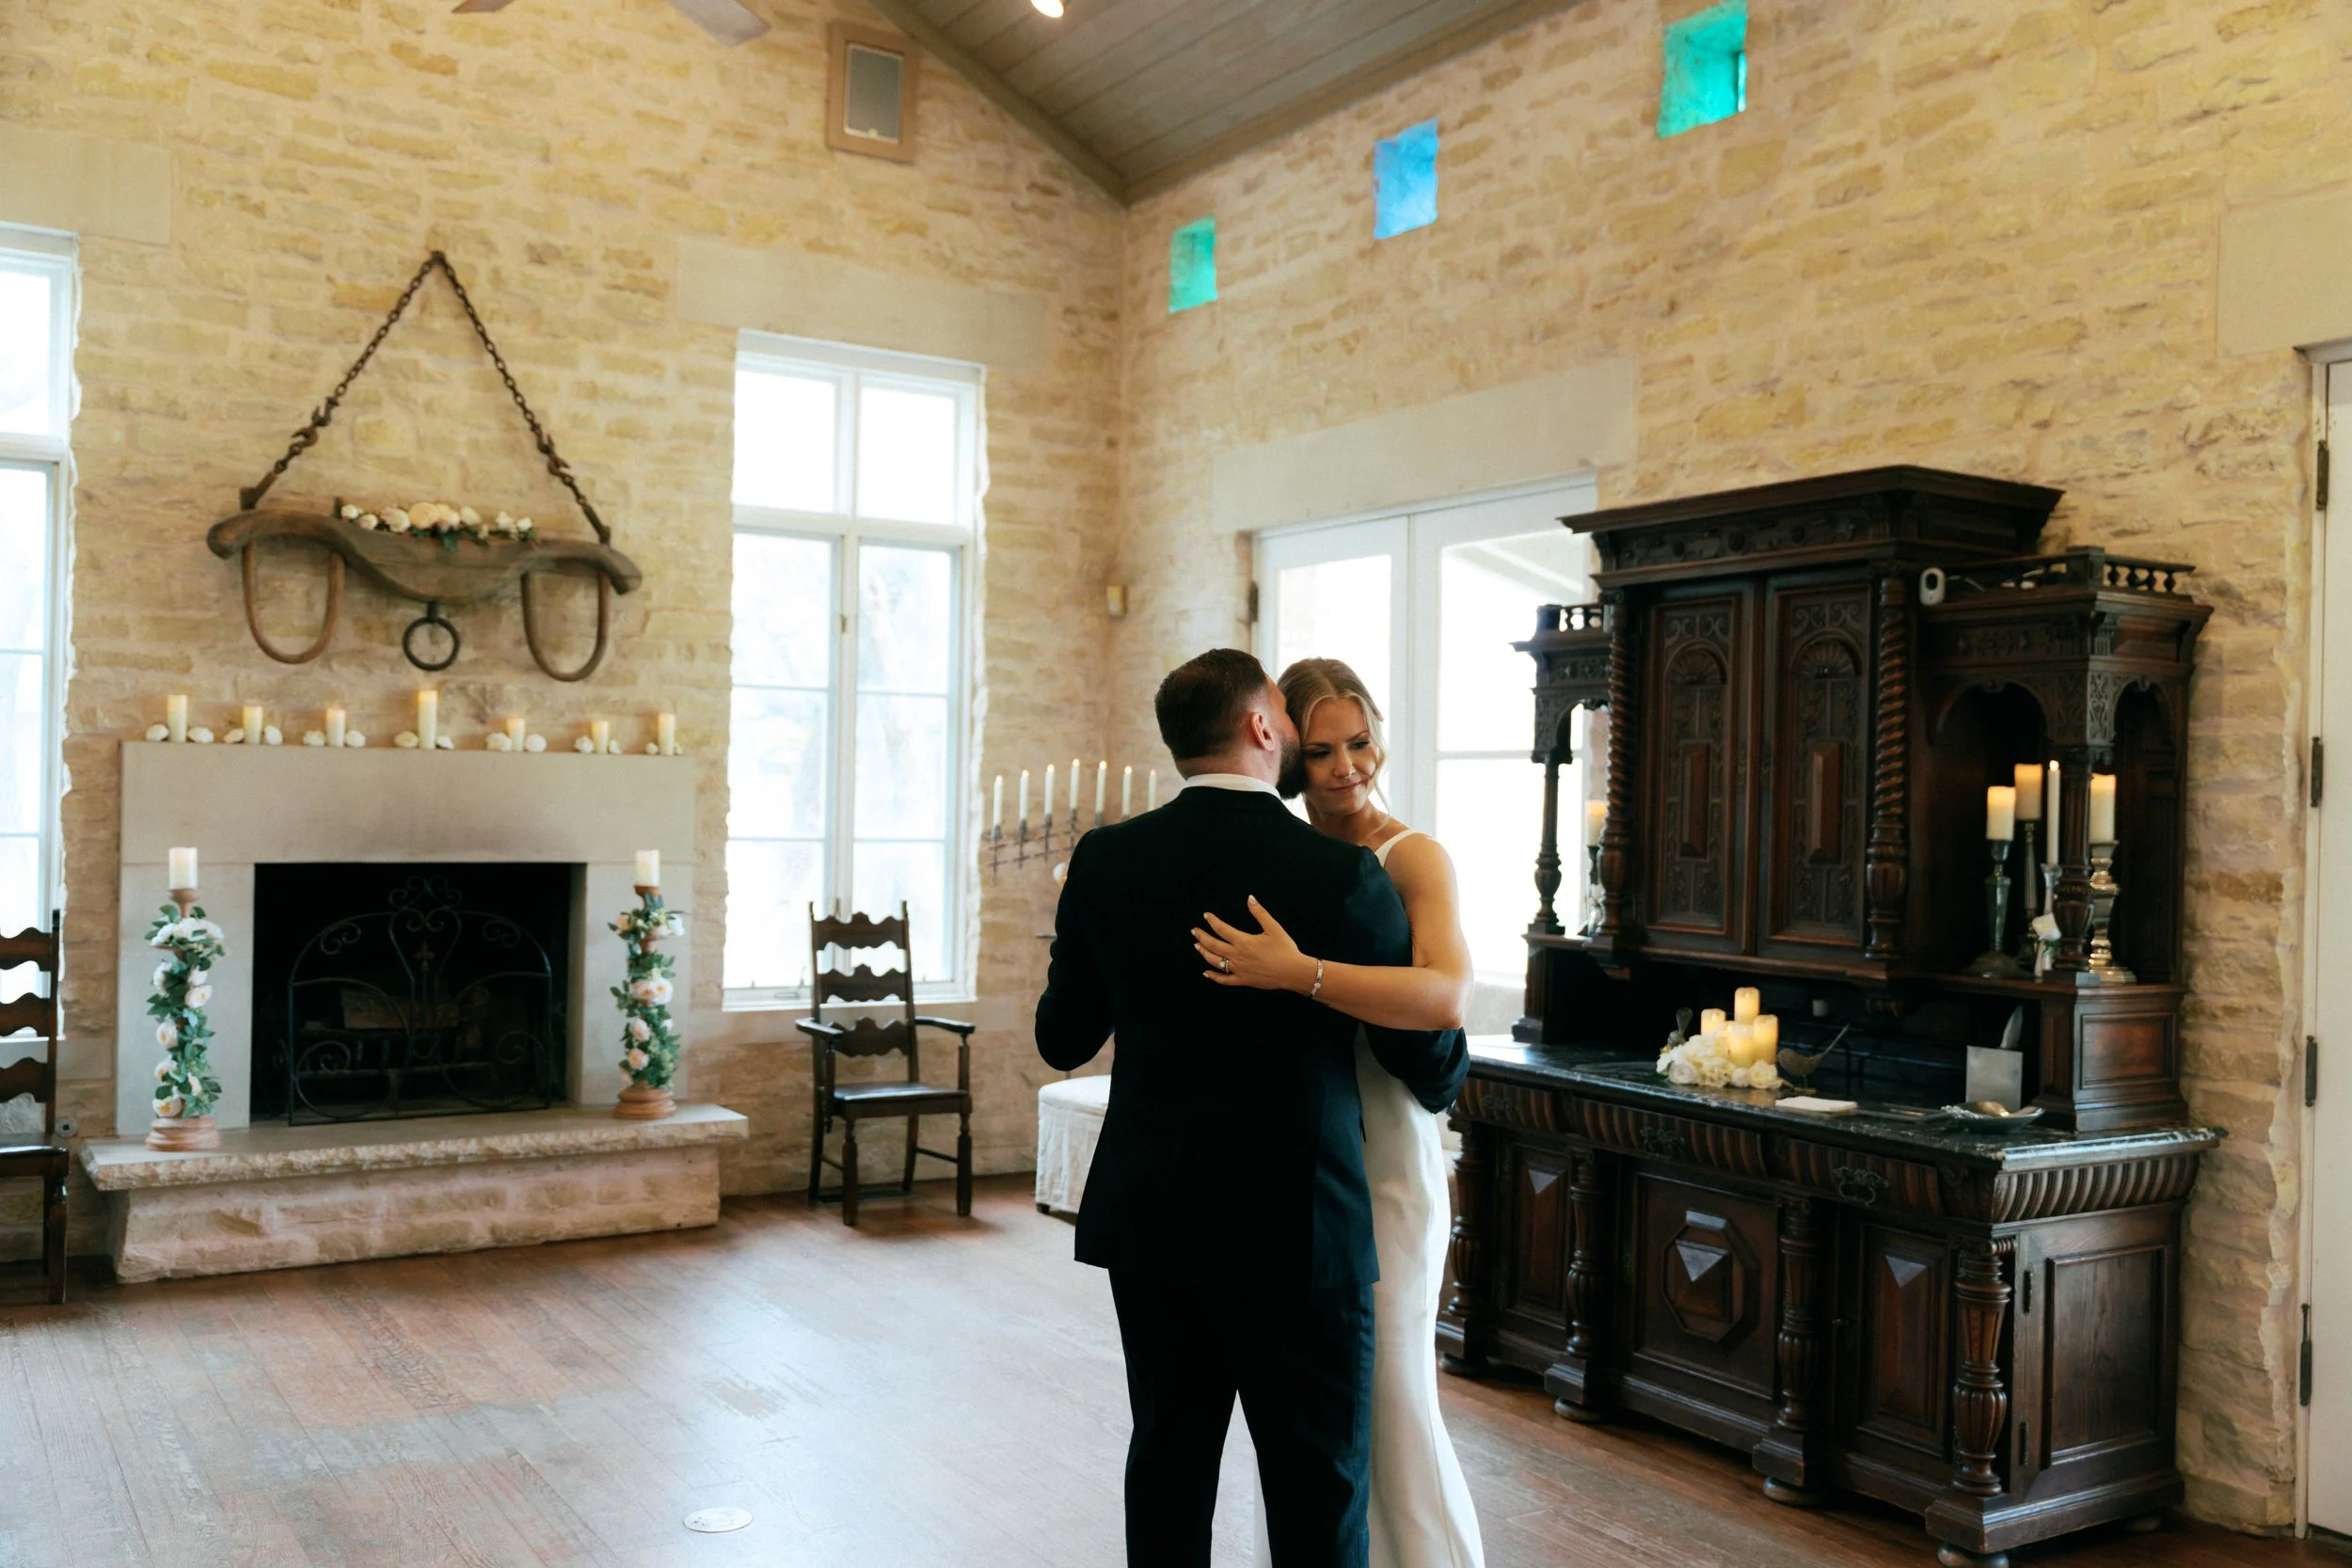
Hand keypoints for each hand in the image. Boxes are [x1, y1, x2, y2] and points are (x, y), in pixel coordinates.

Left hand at [1192, 897, 1317, 992]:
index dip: (1212, 921)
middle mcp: (1237, 956)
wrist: (1293, 972)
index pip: (1221, 929)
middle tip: (1194, 931)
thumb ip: (1260, 913)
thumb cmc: (1285, 949)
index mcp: (1243, 941)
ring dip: (1204, 953)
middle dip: (1201, 937)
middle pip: (1213, 945)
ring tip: (1197, 946)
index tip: (1206, 916)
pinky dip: (1213, 976)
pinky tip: (1206, 973)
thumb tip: (1250, 898)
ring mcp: (1239, 969)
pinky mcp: (1243, 980)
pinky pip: (1224, 980)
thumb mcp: (1274, 928)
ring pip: (1215, 961)